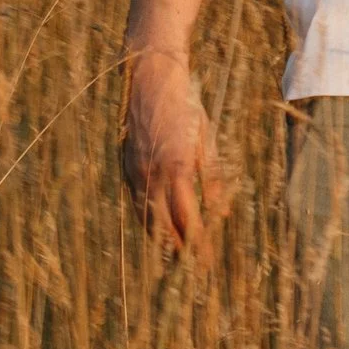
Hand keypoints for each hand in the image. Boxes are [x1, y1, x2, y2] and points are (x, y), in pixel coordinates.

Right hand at [121, 46, 226, 256]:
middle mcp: (152, 174)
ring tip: (176, 257)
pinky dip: (148, 220)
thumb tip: (222, 212)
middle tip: (193, 268)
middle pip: (164, 228)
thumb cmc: (185, 106)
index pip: (189, 220)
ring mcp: (135, 172)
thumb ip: (213, 178)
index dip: (198, 245)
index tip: (207, 263)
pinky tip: (158, 229)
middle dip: (179, 251)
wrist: (150, 79)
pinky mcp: (126, 168)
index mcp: (177, 167)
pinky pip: (136, 204)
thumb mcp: (207, 139)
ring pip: (146, 219)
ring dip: (162, 240)